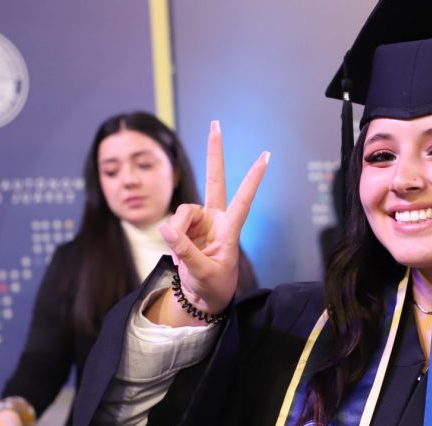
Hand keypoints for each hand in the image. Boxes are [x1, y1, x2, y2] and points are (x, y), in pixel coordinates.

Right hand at [150, 122, 268, 325]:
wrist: (203, 297)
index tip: (266, 156)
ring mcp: (200, 221)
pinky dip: (171, 241)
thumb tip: (166, 229)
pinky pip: (171, 225)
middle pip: (215, 179)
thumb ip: (184, 251)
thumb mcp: (202, 272)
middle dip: (214, 152)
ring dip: (177, 233)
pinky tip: (176, 258)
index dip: (253, 178)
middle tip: (215, 123)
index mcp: (230, 229)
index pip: (244, 199)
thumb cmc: (212, 285)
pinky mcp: (184, 227)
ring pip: (182, 211)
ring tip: (179, 257)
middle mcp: (216, 219)